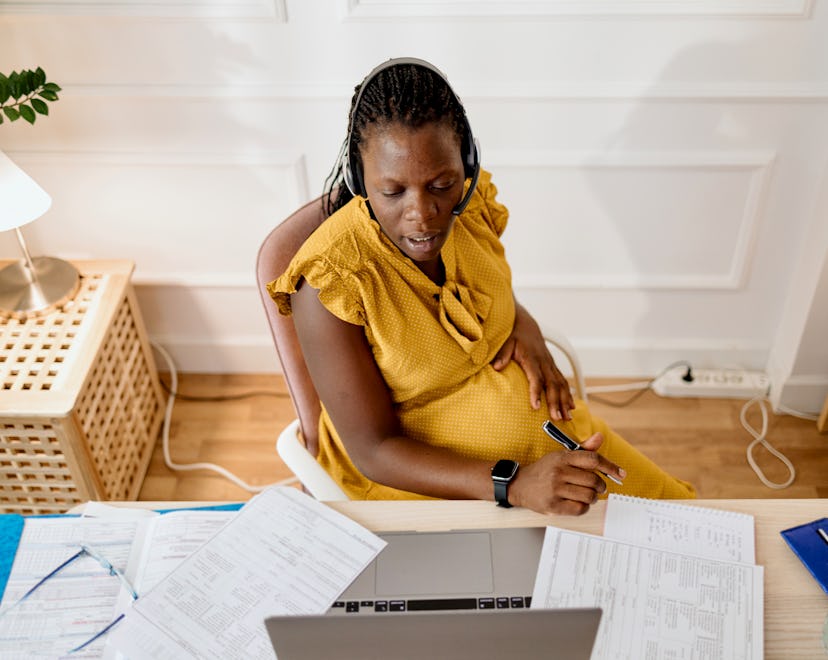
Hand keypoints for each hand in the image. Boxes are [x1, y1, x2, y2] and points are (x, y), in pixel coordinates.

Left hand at [492, 302, 574, 420]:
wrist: (525, 324)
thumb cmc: (513, 335)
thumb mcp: (506, 342)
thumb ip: (502, 355)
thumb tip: (496, 367)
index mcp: (532, 358)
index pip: (536, 378)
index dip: (536, 393)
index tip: (536, 407)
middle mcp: (544, 362)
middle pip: (552, 385)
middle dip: (556, 402)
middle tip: (557, 418)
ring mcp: (550, 364)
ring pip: (561, 385)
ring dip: (565, 401)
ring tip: (567, 418)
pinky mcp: (553, 366)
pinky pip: (563, 381)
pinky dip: (568, 394)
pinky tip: (571, 407)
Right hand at [508, 433, 624, 514]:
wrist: (519, 485)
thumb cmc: (544, 470)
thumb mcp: (561, 456)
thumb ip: (583, 449)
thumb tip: (600, 437)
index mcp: (562, 457)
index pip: (593, 459)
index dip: (610, 466)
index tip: (621, 474)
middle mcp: (558, 472)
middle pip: (593, 480)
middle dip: (601, 486)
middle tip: (598, 488)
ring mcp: (555, 489)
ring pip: (589, 496)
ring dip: (593, 498)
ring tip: (588, 496)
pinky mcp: (553, 505)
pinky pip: (579, 509)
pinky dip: (584, 507)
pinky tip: (579, 503)